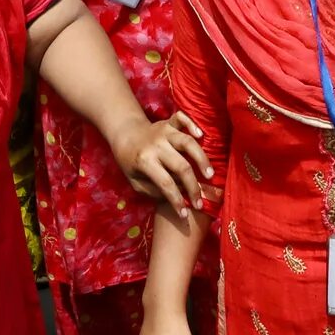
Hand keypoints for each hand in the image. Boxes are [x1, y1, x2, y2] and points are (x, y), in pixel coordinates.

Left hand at [108, 111, 213, 226]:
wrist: (124, 133)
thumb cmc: (129, 161)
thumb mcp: (134, 181)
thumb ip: (152, 190)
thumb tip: (177, 194)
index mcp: (144, 161)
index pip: (165, 184)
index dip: (176, 201)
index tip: (183, 215)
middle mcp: (156, 145)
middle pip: (181, 166)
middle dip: (193, 187)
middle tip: (200, 202)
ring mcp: (163, 131)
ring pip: (187, 143)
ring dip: (201, 159)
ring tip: (210, 175)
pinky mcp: (168, 122)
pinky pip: (182, 119)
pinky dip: (192, 124)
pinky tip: (201, 135)